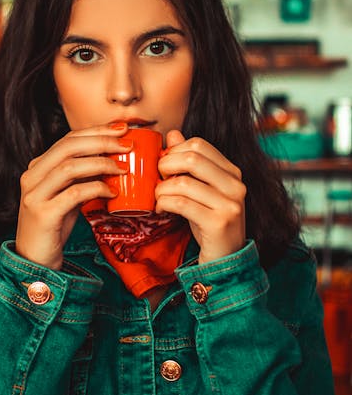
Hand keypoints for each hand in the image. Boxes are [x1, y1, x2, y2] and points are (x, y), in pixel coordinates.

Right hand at [16, 124, 130, 269]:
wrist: (34, 260)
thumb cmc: (54, 226)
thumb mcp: (68, 195)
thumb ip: (83, 177)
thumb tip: (111, 158)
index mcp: (37, 167)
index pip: (68, 139)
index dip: (96, 131)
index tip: (121, 129)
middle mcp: (32, 177)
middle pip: (69, 147)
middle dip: (101, 142)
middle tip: (127, 145)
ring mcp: (35, 195)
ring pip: (70, 167)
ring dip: (102, 164)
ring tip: (123, 169)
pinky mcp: (43, 214)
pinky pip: (74, 194)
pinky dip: (96, 189)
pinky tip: (112, 192)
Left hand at [156, 131, 245, 264]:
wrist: (225, 259)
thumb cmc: (209, 222)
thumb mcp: (201, 189)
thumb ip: (189, 162)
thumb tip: (173, 134)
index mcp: (232, 172)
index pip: (199, 144)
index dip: (174, 151)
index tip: (165, 166)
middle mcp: (236, 185)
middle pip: (191, 158)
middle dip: (166, 166)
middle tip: (158, 179)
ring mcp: (229, 204)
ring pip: (183, 183)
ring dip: (162, 190)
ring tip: (158, 198)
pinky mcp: (218, 222)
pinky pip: (180, 204)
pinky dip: (163, 204)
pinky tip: (161, 209)